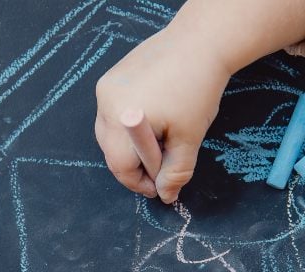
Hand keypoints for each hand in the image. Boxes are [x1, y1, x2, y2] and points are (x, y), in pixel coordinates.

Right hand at [95, 26, 228, 202]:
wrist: (200, 42)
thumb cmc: (196, 88)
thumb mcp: (189, 138)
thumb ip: (175, 172)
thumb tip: (165, 195)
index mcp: (122, 118)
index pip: (121, 166)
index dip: (139, 183)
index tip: (157, 189)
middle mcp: (105, 102)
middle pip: (110, 150)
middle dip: (133, 166)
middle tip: (159, 171)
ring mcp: (105, 88)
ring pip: (110, 134)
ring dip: (131, 146)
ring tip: (159, 144)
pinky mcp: (110, 79)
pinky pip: (112, 113)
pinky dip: (129, 126)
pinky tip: (153, 122)